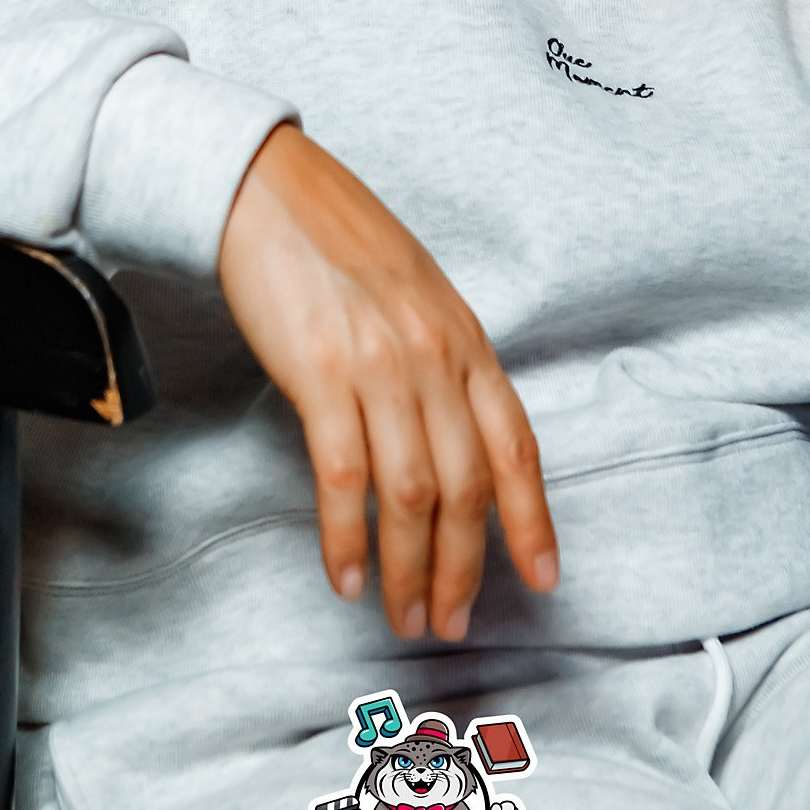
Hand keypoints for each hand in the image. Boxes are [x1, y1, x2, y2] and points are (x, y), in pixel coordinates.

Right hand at [217, 122, 557, 640]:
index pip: (516, 446)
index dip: (533, 519)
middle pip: (467, 486)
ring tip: (404, 614)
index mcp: (465, 337)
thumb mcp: (416, 293)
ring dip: (411, 568)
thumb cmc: (337, 237)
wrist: (264, 186)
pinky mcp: (320, 373)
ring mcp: (380, 364)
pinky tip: (347, 576)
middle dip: (465, 567)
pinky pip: (344, 477)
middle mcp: (434, 355)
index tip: (545, 577)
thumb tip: (456, 436)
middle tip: (451, 623)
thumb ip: (443, 359)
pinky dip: (347, 538)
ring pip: (412, 494)